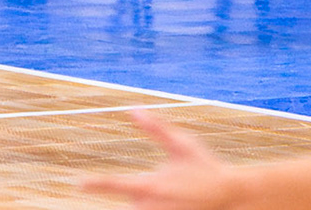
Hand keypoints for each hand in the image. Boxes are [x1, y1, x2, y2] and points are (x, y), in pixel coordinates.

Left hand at [82, 111, 247, 207]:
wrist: (231, 194)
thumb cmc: (205, 166)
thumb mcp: (182, 143)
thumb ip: (156, 129)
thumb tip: (133, 110)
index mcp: (150, 185)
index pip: (115, 184)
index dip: (95, 184)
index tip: (78, 183)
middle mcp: (152, 206)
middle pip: (129, 203)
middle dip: (139, 195)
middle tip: (171, 186)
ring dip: (149, 203)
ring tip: (178, 194)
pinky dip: (157, 206)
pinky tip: (177, 199)